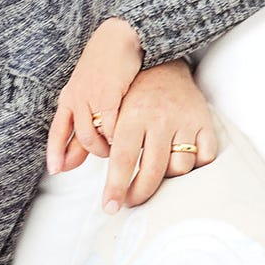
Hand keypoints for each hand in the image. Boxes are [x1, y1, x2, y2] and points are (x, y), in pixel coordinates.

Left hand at [46, 19, 142, 177]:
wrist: (122, 35)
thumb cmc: (110, 65)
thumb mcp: (92, 93)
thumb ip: (87, 123)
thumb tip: (76, 152)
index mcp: (70, 97)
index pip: (57, 131)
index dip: (55, 152)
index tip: (56, 170)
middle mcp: (75, 98)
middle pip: (81, 139)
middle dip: (96, 152)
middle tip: (111, 153)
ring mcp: (90, 96)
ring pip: (93, 136)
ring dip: (107, 147)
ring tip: (121, 145)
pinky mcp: (107, 94)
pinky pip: (110, 126)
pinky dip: (118, 136)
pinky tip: (127, 135)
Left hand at [48, 58, 217, 211]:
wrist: (161, 59)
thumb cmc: (127, 90)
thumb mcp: (100, 108)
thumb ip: (79, 140)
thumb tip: (58, 168)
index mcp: (132, 115)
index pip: (123, 160)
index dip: (116, 188)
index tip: (110, 206)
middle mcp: (159, 118)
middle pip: (152, 170)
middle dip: (139, 194)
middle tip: (130, 202)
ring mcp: (184, 120)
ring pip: (179, 167)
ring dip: (167, 178)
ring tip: (154, 175)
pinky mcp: (204, 121)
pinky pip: (205, 156)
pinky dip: (195, 166)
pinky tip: (180, 164)